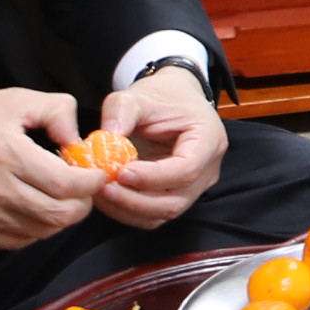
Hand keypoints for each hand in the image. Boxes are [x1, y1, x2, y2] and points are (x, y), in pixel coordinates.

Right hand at [0, 88, 96, 246]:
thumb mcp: (15, 100)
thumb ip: (56, 112)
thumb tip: (80, 141)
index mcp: (7, 154)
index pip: (66, 184)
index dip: (92, 182)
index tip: (98, 173)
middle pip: (59, 215)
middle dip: (82, 203)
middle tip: (82, 187)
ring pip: (43, 231)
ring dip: (60, 215)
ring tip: (57, 194)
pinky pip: (19, 239)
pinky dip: (36, 226)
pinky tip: (33, 204)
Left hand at [81, 63, 225, 230]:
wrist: (172, 99)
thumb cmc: (162, 96)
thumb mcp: (138, 95)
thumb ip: (120, 112)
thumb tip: (105, 138)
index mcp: (208, 139)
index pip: (186, 170)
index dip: (152, 177)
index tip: (121, 171)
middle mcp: (207, 169)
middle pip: (175, 201)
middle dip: (135, 200)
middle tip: (103, 186)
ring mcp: (194, 187)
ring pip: (164, 213)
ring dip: (129, 208)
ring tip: (100, 191)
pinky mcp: (176, 195)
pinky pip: (154, 214)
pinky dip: (129, 211)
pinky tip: (108, 196)